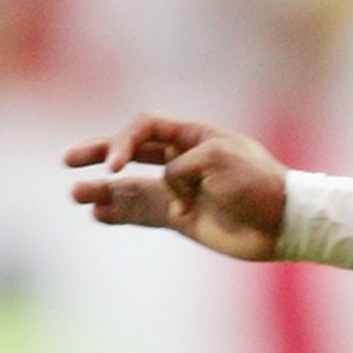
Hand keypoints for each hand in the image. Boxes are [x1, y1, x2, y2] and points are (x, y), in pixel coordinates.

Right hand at [65, 114, 287, 261]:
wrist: (284, 223)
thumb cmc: (257, 183)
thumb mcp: (217, 160)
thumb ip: (180, 168)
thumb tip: (164, 192)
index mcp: (193, 136)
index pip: (145, 128)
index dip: (123, 142)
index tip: (115, 165)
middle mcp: (182, 159)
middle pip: (130, 152)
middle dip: (99, 154)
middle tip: (68, 159)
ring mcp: (180, 189)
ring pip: (131, 186)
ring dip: (103, 189)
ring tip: (76, 195)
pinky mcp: (181, 217)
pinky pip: (144, 212)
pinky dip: (121, 212)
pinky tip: (98, 214)